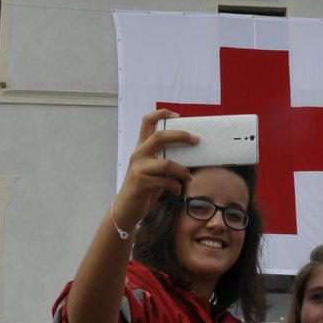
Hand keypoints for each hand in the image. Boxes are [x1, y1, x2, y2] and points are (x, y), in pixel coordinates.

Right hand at [111, 109, 197, 229]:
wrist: (126, 209)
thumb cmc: (144, 188)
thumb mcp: (152, 170)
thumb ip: (163, 160)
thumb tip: (188, 153)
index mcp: (141, 148)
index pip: (147, 122)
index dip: (161, 114)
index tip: (177, 114)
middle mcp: (138, 155)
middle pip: (159, 137)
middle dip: (180, 136)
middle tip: (195, 140)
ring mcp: (138, 169)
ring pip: (167, 163)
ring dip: (182, 171)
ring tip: (189, 177)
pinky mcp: (141, 183)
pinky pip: (166, 181)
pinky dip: (176, 186)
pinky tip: (177, 190)